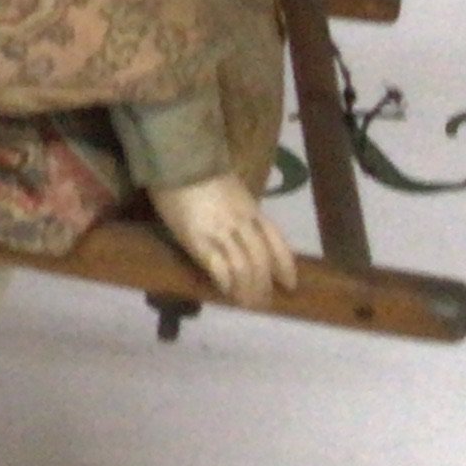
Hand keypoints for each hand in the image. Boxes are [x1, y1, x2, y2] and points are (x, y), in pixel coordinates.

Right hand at [148, 174, 297, 308]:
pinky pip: (217, 267)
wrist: (176, 160)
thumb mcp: (232, 190)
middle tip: (263, 303)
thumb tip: (245, 230)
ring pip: (243, 268)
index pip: (276, 243)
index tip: (290, 285)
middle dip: (264, 285)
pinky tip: (225, 292)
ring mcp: (221, 233)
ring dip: (246, 290)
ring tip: (245, 304)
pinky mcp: (198, 240)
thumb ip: (241, 210)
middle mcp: (242, 224)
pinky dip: (224, 283)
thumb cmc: (199, 173)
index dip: (286, 266)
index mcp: (252, 210)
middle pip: (261, 260)